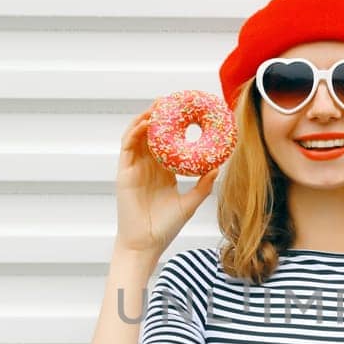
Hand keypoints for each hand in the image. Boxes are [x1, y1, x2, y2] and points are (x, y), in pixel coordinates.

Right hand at [114, 105, 219, 256]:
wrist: (146, 244)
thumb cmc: (165, 227)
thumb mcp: (190, 203)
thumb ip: (203, 186)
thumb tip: (219, 168)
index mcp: (162, 171)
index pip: (167, 142)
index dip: (173, 126)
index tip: (186, 112)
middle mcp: (147, 167)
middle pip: (151, 134)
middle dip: (159, 115)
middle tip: (171, 99)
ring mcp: (134, 169)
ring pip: (137, 136)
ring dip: (145, 118)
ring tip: (158, 105)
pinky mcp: (124, 173)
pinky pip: (127, 147)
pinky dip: (135, 132)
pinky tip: (146, 123)